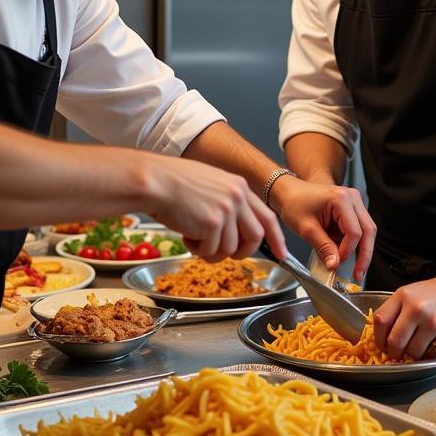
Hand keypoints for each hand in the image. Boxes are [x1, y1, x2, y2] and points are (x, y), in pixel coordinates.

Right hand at [144, 156, 285, 262]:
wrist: (154, 181)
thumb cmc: (173, 184)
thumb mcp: (211, 185)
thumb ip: (229, 204)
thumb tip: (238, 231)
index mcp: (238, 186)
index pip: (267, 216)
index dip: (276, 238)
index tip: (281, 254)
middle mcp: (237, 197)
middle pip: (256, 236)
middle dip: (242, 252)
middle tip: (224, 253)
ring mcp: (226, 210)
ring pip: (231, 248)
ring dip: (212, 251)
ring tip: (194, 238)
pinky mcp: (212, 223)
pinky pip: (211, 251)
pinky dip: (198, 250)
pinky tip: (186, 235)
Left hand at [271, 177, 375, 282]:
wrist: (288, 192)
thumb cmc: (294, 203)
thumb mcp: (307, 229)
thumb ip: (323, 248)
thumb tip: (335, 265)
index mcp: (341, 199)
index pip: (354, 232)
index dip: (347, 251)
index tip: (337, 263)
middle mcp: (352, 197)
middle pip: (368, 231)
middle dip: (364, 255)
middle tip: (359, 274)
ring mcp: (354, 202)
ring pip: (366, 230)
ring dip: (360, 250)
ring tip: (353, 267)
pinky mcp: (351, 208)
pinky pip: (359, 228)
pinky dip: (353, 243)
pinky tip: (343, 252)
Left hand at [372, 272, 435, 359]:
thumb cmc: (434, 293)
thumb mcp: (408, 293)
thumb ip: (393, 311)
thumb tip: (380, 338)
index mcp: (403, 296)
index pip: (380, 321)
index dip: (378, 338)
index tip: (382, 345)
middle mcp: (417, 308)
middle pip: (394, 341)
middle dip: (393, 353)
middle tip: (397, 354)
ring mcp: (435, 322)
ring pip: (413, 353)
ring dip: (412, 356)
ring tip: (416, 349)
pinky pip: (433, 356)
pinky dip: (429, 357)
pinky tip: (430, 349)